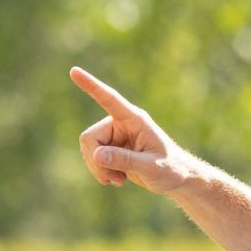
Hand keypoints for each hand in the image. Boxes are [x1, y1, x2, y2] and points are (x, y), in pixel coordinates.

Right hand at [71, 66, 194, 194]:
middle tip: (116, 178)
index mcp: (135, 119)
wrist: (176, 179)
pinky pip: (92, 158)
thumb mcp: (151, 167)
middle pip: (89, 138)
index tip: (74, 71)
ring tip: (120, 179)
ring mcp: (114, 136)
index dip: (91, 86)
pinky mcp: (110, 148)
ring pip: (88, 150)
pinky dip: (100, 171)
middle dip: (96, 162)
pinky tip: (117, 178)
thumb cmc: (171, 169)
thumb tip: (97, 154)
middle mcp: (120, 123)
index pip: (109, 99)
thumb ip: (125, 160)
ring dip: (99, 169)